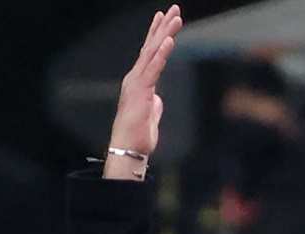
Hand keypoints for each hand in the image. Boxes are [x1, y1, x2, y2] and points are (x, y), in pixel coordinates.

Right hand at [104, 5, 182, 179]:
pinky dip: (161, 54)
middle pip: (151, 46)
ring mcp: (137, 83)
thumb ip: (154, 104)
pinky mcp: (142, 92)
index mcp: (139, 82)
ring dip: (165, 34)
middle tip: (174, 9)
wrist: (128, 149)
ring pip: (153, 53)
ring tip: (176, 18)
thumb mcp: (150, 115)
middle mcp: (136, 78)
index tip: (164, 18)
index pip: (149, 53)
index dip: (157, 34)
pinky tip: (169, 41)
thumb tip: (157, 99)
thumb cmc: (138, 136)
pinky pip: (153, 69)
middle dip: (163, 27)